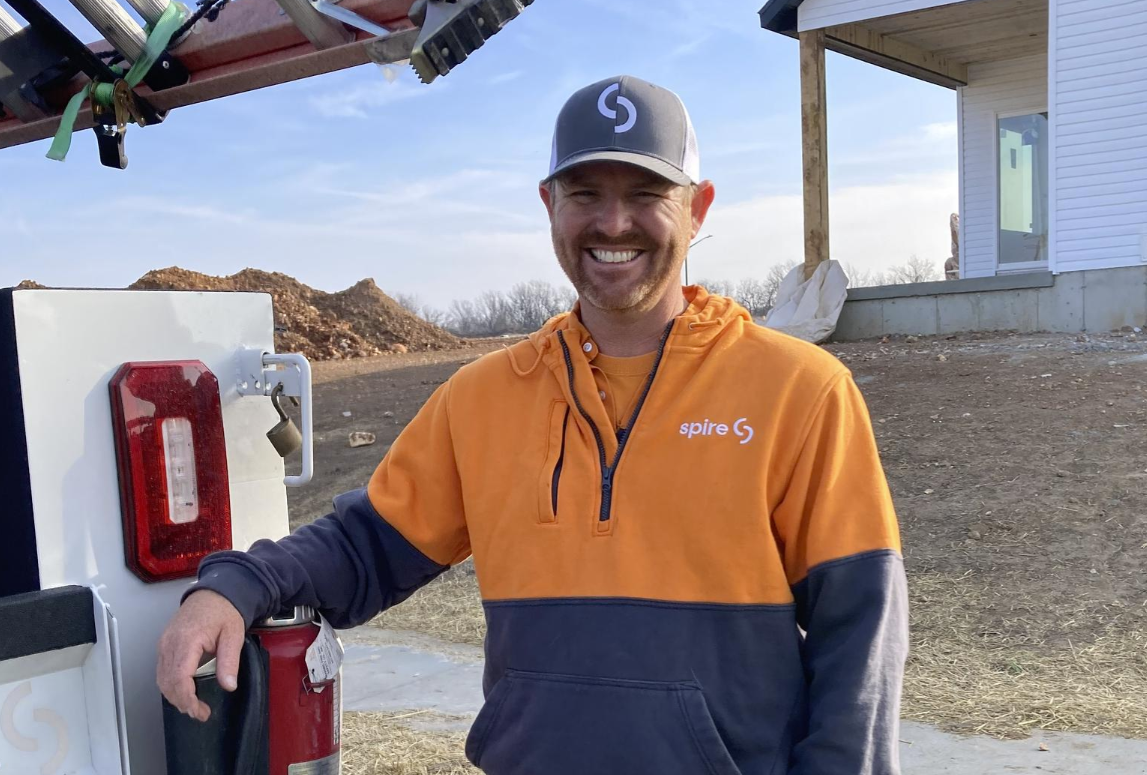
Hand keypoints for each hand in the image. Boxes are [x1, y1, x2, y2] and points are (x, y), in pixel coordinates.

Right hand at [156, 589, 244, 721]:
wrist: (214, 592)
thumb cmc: (224, 611)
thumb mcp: (233, 635)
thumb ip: (229, 661)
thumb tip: (229, 685)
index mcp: (187, 640)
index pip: (180, 677)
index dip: (187, 699)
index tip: (199, 711)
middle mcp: (169, 643)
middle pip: (167, 682)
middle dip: (181, 702)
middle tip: (200, 713)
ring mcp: (164, 643)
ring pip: (161, 678)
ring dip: (174, 696)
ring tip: (193, 707)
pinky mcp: (164, 644)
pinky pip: (162, 670)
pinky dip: (170, 685)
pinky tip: (184, 692)